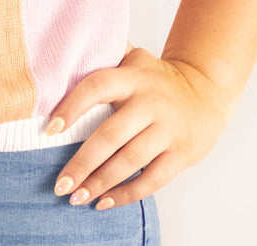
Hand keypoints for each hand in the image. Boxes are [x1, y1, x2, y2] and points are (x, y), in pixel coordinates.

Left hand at [45, 47, 232, 210]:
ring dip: (100, 183)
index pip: (97, 87)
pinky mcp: (181, 154)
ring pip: (130, 160)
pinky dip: (126, 194)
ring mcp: (167, 129)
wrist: (206, 91)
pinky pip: (152, 180)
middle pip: (111, 134)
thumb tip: (61, 53)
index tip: (50, 130)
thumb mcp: (134, 60)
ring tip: (77, 197)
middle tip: (60, 184)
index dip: (72, 106)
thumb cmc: (156, 79)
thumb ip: (105, 57)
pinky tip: (104, 202)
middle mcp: (150, 102)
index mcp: (132, 77)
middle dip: (82, 162)